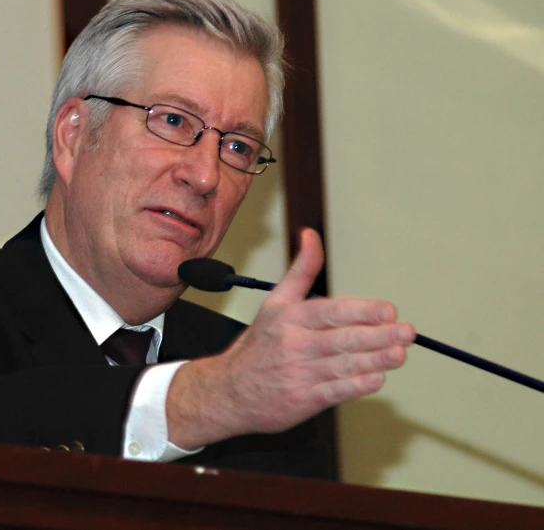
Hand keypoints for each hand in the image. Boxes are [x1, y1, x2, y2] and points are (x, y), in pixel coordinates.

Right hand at [167, 228, 414, 447]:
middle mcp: (295, 344)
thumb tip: (310, 235)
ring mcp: (299, 373)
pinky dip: (358, 385)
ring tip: (399, 354)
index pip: (331, 312)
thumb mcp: (275, 302)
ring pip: (344, 365)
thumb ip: (301, 270)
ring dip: (376, 360)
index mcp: (290, 318)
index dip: (362, 311)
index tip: (388, 310)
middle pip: (343, 339)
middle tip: (406, 332)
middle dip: (379, 336)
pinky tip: (377, 378)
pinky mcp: (303, 400)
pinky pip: (336, 392)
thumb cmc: (259, 344)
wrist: (230, 390)